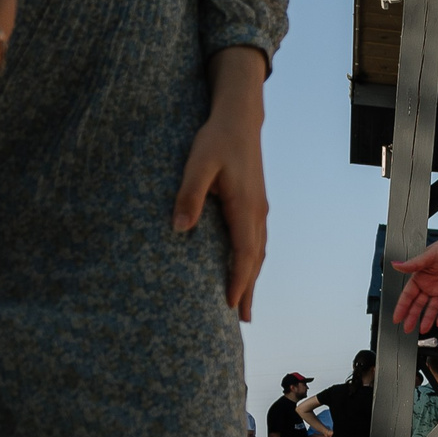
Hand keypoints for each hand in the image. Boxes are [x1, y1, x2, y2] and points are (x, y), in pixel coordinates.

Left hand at [173, 47, 267, 321]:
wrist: (241, 118)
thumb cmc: (216, 139)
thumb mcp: (197, 164)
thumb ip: (189, 195)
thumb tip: (179, 228)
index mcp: (245, 207)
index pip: (244, 253)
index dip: (238, 280)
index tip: (230, 305)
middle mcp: (257, 212)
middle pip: (255, 259)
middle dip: (248, 288)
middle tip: (243, 318)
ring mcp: (259, 208)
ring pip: (258, 251)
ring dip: (252, 277)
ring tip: (245, 301)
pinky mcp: (255, 203)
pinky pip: (256, 240)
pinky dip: (252, 260)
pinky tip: (245, 266)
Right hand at [391, 224, 437, 333]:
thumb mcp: (429, 256)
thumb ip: (413, 264)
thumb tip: (396, 265)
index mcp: (420, 277)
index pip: (408, 295)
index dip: (402, 307)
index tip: (396, 318)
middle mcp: (430, 285)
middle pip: (419, 305)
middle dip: (412, 317)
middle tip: (407, 329)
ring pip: (433, 308)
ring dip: (428, 319)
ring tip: (423, 330)